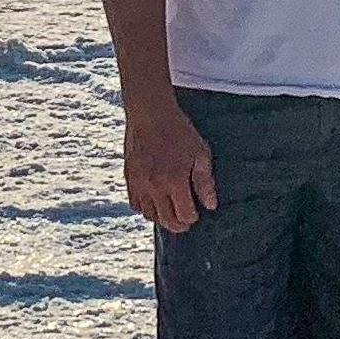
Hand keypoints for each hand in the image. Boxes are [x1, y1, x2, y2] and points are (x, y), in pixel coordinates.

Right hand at [124, 101, 218, 234]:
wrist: (150, 113)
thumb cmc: (178, 131)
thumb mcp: (200, 153)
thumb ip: (205, 181)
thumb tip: (210, 205)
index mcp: (174, 181)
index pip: (185, 216)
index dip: (193, 218)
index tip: (196, 212)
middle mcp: (154, 186)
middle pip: (166, 221)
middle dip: (179, 225)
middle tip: (186, 220)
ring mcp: (139, 183)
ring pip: (149, 215)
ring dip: (161, 217)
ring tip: (171, 211)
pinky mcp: (129, 177)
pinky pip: (135, 204)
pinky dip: (145, 208)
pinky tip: (155, 201)